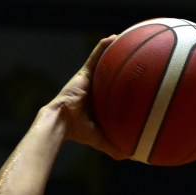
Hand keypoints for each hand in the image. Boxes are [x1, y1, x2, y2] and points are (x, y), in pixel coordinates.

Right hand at [49, 36, 126, 158]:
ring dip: (112, 50)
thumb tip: (130, 156)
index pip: (110, 91)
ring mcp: (87, 79)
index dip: (119, 85)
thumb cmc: (76, 131)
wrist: (61, 122)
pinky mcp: (83, 73)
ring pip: (102, 61)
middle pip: (108, 73)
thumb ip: (112, 146)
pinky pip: (95, 56)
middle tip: (134, 58)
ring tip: (126, 40)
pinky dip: (103, 47)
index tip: (134, 81)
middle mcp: (92, 88)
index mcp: (96, 102)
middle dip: (118, 65)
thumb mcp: (98, 138)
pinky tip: (114, 38)